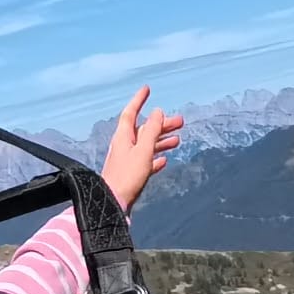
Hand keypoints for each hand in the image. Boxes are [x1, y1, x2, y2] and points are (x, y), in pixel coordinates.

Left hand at [100, 85, 184, 211]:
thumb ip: (151, 131)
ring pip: (146, 146)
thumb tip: (158, 112)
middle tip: (180, 122)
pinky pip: (145, 162)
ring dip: (161, 141)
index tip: (147, 89)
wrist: (113, 204)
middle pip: (144, 130)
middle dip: (161, 124)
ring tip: (177, 140)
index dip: (139, 100)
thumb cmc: (127, 177)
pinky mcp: (130, 175)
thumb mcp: (143, 151)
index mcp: (123, 138)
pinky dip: (155, 158)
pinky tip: (164, 160)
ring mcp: (126, 161)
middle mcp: (123, 147)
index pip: (131, 113)